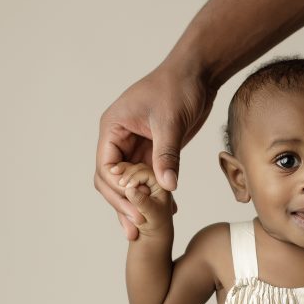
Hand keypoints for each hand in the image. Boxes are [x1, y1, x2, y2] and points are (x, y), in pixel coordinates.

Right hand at [94, 57, 216, 239]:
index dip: (118, 191)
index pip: (105, 167)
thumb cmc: (178, 86)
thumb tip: (167, 187)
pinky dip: (154, 195)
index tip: (135, 208)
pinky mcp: (152, 151)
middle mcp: (119, 139)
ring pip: (129, 183)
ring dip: (137, 204)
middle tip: (136, 228)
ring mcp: (135, 146)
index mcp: (113, 128)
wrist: (197, 73)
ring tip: (145, 230)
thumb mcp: (170, 121)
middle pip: (112, 181)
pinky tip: (167, 212)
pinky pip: (148, 178)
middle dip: (123, 204)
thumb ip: (167, 155)